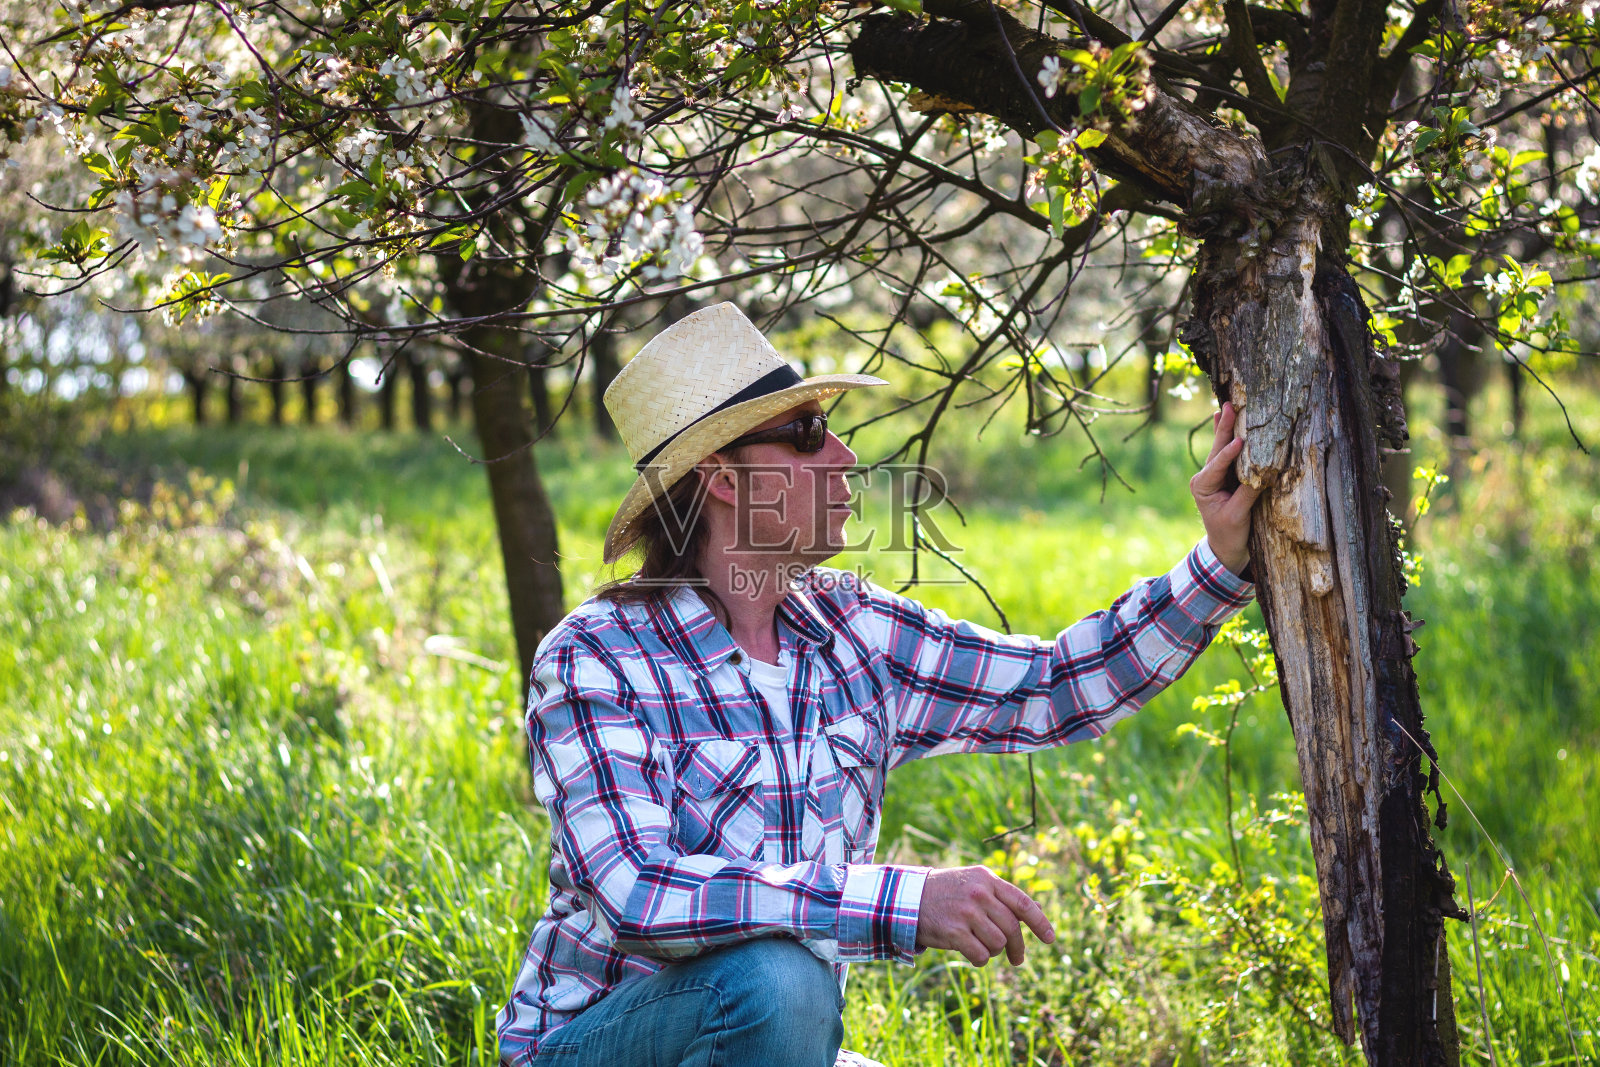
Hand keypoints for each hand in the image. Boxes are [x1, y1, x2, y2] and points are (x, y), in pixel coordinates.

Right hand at [914, 866, 1054, 965]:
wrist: (909, 898)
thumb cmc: (948, 892)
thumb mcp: (976, 884)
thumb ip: (1005, 896)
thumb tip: (1038, 907)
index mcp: (987, 879)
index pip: (1023, 902)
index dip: (1040, 922)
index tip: (1051, 939)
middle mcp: (979, 894)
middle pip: (1012, 928)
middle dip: (1018, 947)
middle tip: (1017, 959)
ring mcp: (966, 913)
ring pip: (998, 943)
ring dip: (994, 951)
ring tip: (983, 947)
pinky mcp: (954, 931)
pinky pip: (981, 955)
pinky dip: (981, 960)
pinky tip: (973, 955)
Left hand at [1190, 401, 1261, 576]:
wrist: (1225, 548)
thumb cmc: (1230, 533)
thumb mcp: (1238, 515)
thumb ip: (1247, 493)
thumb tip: (1262, 473)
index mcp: (1202, 487)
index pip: (1218, 465)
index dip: (1229, 453)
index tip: (1240, 441)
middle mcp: (1204, 477)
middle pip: (1216, 450)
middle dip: (1223, 428)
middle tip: (1228, 406)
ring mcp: (1213, 475)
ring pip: (1220, 448)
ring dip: (1225, 428)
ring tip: (1225, 407)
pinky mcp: (1224, 476)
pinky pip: (1225, 453)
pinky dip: (1227, 437)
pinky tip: (1224, 419)